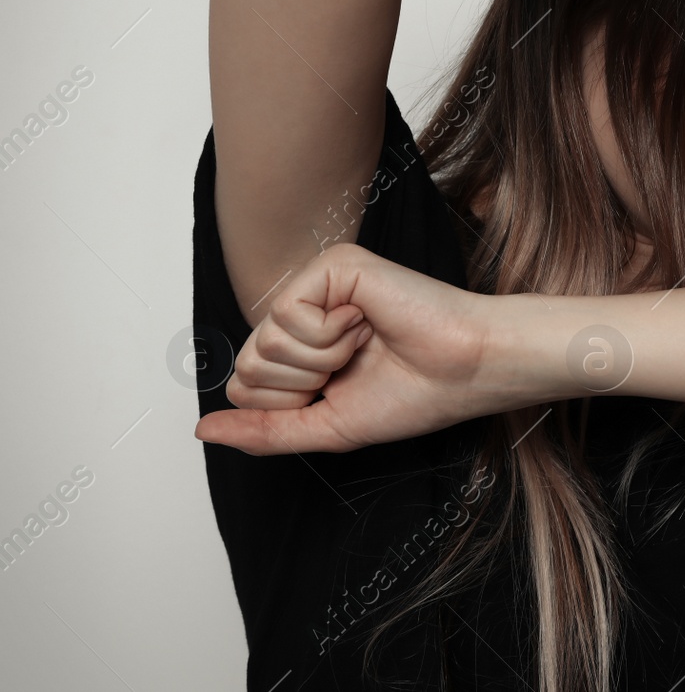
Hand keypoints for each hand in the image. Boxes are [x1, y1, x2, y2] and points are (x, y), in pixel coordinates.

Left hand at [194, 242, 506, 454]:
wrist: (467, 370)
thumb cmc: (416, 394)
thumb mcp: (326, 425)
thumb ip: (264, 429)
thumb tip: (204, 430)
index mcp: (304, 344)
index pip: (246, 384)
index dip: (291, 403)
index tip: (343, 388)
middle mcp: (306, 309)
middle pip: (248, 366)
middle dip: (303, 384)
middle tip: (355, 364)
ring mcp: (318, 283)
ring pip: (266, 344)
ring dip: (322, 361)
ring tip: (366, 343)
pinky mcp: (334, 266)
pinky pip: (288, 316)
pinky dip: (330, 337)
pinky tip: (366, 322)